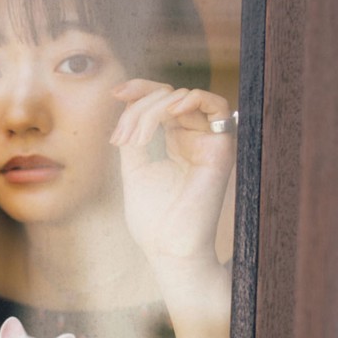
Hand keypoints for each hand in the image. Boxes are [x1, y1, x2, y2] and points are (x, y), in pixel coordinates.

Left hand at [110, 80, 235, 266]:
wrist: (169, 248)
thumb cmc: (153, 219)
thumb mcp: (134, 167)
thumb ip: (135, 133)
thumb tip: (131, 103)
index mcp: (174, 143)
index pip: (160, 101)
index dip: (139, 89)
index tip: (116, 92)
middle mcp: (194, 138)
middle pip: (169, 94)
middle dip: (140, 105)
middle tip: (124, 138)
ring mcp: (208, 142)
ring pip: (185, 97)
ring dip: (157, 107)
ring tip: (139, 138)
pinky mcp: (221, 148)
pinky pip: (217, 106)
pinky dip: (193, 98)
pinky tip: (172, 110)